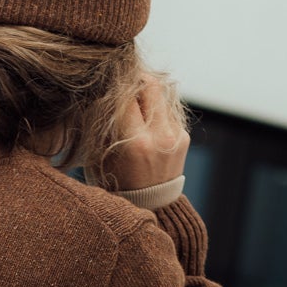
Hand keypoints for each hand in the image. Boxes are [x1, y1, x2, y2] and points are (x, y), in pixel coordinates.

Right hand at [104, 75, 190, 190]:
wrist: (151, 208)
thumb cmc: (118, 183)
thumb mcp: (102, 156)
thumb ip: (103, 123)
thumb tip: (102, 91)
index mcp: (135, 143)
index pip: (126, 94)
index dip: (117, 82)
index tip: (110, 78)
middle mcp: (159, 137)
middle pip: (150, 85)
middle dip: (136, 78)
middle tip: (125, 81)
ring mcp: (175, 137)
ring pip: (162, 94)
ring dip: (147, 93)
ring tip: (135, 103)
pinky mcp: (184, 137)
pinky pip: (169, 111)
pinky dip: (156, 110)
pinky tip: (147, 122)